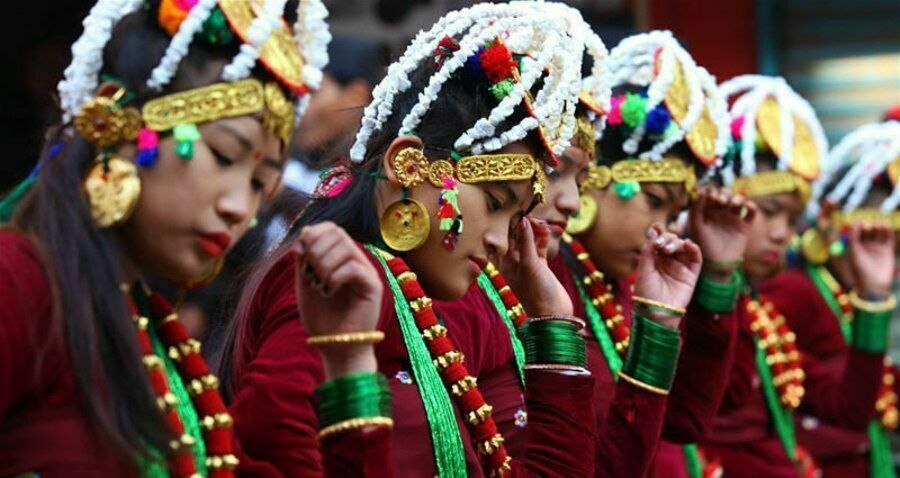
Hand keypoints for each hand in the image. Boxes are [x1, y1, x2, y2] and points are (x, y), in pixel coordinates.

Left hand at [292, 222, 382, 378]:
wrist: (335, 347)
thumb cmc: (322, 318)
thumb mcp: (305, 283)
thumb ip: (304, 258)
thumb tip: (305, 231)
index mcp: (340, 258)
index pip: (332, 228)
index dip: (314, 233)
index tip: (299, 252)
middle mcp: (356, 261)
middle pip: (339, 233)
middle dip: (317, 249)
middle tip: (310, 273)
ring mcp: (366, 272)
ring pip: (347, 248)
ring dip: (325, 265)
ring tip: (319, 285)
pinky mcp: (373, 287)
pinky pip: (354, 268)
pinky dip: (335, 277)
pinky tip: (328, 292)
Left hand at [498, 216, 573, 316]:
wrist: (554, 315)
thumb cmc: (537, 293)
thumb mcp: (530, 265)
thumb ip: (526, 242)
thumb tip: (523, 221)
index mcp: (505, 263)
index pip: (506, 238)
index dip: (513, 224)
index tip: (521, 210)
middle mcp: (514, 262)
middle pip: (517, 237)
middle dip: (525, 225)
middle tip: (535, 216)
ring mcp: (528, 264)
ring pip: (530, 241)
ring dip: (536, 231)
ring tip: (543, 225)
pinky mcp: (541, 266)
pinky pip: (540, 247)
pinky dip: (543, 239)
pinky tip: (548, 232)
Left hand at [633, 224, 703, 328]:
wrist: (656, 312)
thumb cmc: (646, 292)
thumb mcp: (643, 269)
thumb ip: (648, 249)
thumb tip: (653, 229)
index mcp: (654, 258)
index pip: (659, 240)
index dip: (659, 232)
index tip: (656, 227)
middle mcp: (668, 261)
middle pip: (671, 241)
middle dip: (666, 239)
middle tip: (660, 246)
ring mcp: (680, 266)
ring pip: (683, 246)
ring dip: (677, 243)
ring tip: (667, 249)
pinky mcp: (691, 274)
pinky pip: (696, 258)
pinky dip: (694, 248)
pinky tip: (688, 244)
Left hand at [688, 187, 755, 282]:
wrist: (716, 263)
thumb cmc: (702, 244)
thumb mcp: (696, 225)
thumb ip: (696, 208)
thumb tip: (702, 191)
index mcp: (706, 211)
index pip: (710, 193)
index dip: (711, 191)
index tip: (710, 196)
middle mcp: (720, 212)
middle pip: (724, 194)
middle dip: (723, 194)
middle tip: (720, 201)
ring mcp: (733, 218)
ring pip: (738, 200)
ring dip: (736, 197)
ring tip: (732, 204)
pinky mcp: (745, 225)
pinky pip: (751, 211)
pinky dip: (751, 205)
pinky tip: (745, 206)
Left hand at [848, 222, 894, 298]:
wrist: (873, 282)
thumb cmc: (860, 268)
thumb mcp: (855, 251)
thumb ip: (854, 236)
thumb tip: (856, 221)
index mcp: (856, 245)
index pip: (858, 232)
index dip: (859, 226)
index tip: (859, 221)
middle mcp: (867, 245)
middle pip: (869, 231)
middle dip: (870, 226)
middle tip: (871, 224)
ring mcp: (877, 247)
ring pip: (879, 233)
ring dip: (879, 227)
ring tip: (879, 224)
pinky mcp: (887, 249)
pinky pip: (888, 238)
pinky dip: (887, 231)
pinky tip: (886, 225)